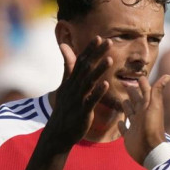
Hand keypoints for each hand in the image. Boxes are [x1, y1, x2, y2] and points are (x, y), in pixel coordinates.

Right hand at [43, 37, 111, 151]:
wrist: (58, 132)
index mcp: (71, 81)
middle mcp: (73, 87)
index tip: (99, 37)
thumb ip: (68, 67)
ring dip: (99, 70)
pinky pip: (91, 100)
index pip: (80, 61)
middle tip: (109, 41)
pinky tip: (106, 84)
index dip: (90, 49)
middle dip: (97, 54)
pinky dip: (98, 92)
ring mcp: (78, 99)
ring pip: (89, 82)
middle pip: (86, 68)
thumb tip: (64, 47)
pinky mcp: (82, 112)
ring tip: (110, 59)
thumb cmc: (65, 108)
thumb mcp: (65, 86)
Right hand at [119, 74, 169, 164]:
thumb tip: (168, 75)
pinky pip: (124, 129)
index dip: (142, 84)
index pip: (145, 92)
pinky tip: (118, 122)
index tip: (139, 76)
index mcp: (147, 107)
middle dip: (132, 93)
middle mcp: (141, 115)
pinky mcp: (129, 136)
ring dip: (127, 107)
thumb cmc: (152, 127)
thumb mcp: (154, 106)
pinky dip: (121, 125)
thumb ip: (157, 91)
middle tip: (126, 85)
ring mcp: (135, 126)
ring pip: (130, 113)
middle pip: (136, 101)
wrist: (149, 150)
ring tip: (123, 100)